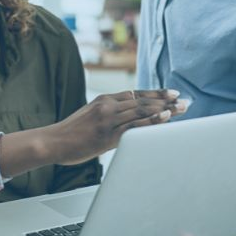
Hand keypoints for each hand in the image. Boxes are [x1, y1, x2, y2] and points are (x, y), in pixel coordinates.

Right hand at [45, 89, 186, 165]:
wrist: (52, 141)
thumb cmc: (70, 133)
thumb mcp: (90, 116)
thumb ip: (109, 114)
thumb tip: (128, 119)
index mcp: (104, 100)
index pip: (136, 94)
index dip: (155, 94)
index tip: (171, 93)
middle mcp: (108, 105)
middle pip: (142, 100)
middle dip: (165, 100)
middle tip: (183, 100)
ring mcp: (108, 119)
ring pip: (141, 110)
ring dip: (164, 109)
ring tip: (181, 108)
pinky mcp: (108, 133)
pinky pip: (134, 125)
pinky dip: (151, 120)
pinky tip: (164, 116)